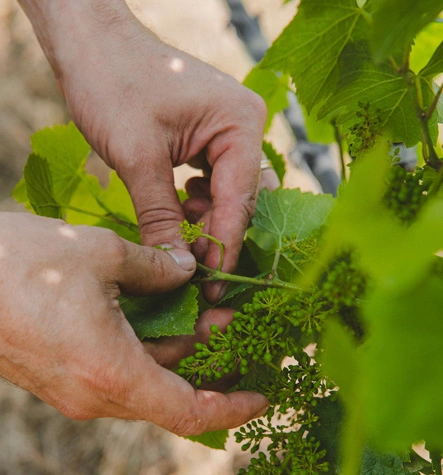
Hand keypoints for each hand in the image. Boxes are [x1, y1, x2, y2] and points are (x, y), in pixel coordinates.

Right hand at [0, 213, 267, 433]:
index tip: (263, 395)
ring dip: (179, 352)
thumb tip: (185, 270)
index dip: (232, 407)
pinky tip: (162, 313)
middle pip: (171, 392)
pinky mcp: (60, 375)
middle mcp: (94, 395)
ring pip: (145, 379)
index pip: (190, 411)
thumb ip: (154, 267)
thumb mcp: (101, 253)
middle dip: (210, 362)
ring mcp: (74, 389)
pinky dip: (147, 348)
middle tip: (237, 323)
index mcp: (112, 373)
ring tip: (206, 311)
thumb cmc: (20, 263)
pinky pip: (118, 370)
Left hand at [20, 0, 266, 301]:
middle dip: (218, 237)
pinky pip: (215, 182)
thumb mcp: (137, 157)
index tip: (213, 290)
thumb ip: (162, 216)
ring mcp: (230, 131)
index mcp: (240, 124)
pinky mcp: (210, 138)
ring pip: (230, 195)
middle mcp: (245, 127)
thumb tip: (179, 269)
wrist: (90, 43)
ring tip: (178, 236)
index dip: (225, 249)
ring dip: (207, 222)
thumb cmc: (112, 83)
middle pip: (243, 201)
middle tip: (194, 272)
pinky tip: (178, 211)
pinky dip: (199, 204)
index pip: (240, 202)